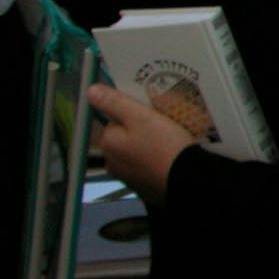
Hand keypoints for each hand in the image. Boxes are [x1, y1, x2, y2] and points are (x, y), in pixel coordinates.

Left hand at [86, 83, 194, 203]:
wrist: (188, 180)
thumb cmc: (164, 144)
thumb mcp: (141, 117)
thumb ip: (115, 102)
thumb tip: (91, 90)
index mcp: (107, 143)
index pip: (116, 120)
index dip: (135, 114)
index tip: (154, 114)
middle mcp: (110, 162)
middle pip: (124, 138)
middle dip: (140, 132)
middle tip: (165, 127)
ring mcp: (127, 178)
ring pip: (135, 154)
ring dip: (147, 148)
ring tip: (171, 144)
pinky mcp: (143, 188)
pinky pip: (146, 169)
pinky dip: (155, 164)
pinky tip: (170, 161)